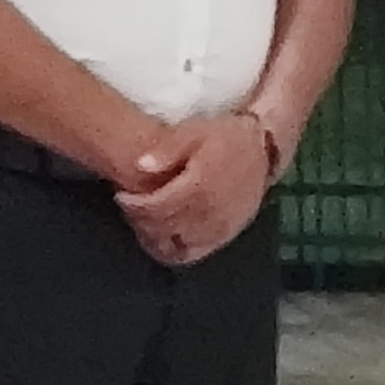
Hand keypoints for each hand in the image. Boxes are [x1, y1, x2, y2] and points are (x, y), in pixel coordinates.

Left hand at [116, 111, 272, 266]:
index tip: (121, 196)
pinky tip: (164, 237)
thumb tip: (140, 166)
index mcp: (198, 187)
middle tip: (129, 208)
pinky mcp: (225, 237)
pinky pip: (193, 253)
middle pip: (161, 229)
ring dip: (153, 238)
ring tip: (144, 221)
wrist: (263, 148)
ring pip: (175, 246)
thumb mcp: (193, 131)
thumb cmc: (224, 136)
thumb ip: (167, 149)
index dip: (133, 206)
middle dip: (139, 221)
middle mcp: (208, 213)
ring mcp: (218, 229)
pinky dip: (174, 250)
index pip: (155, 207)